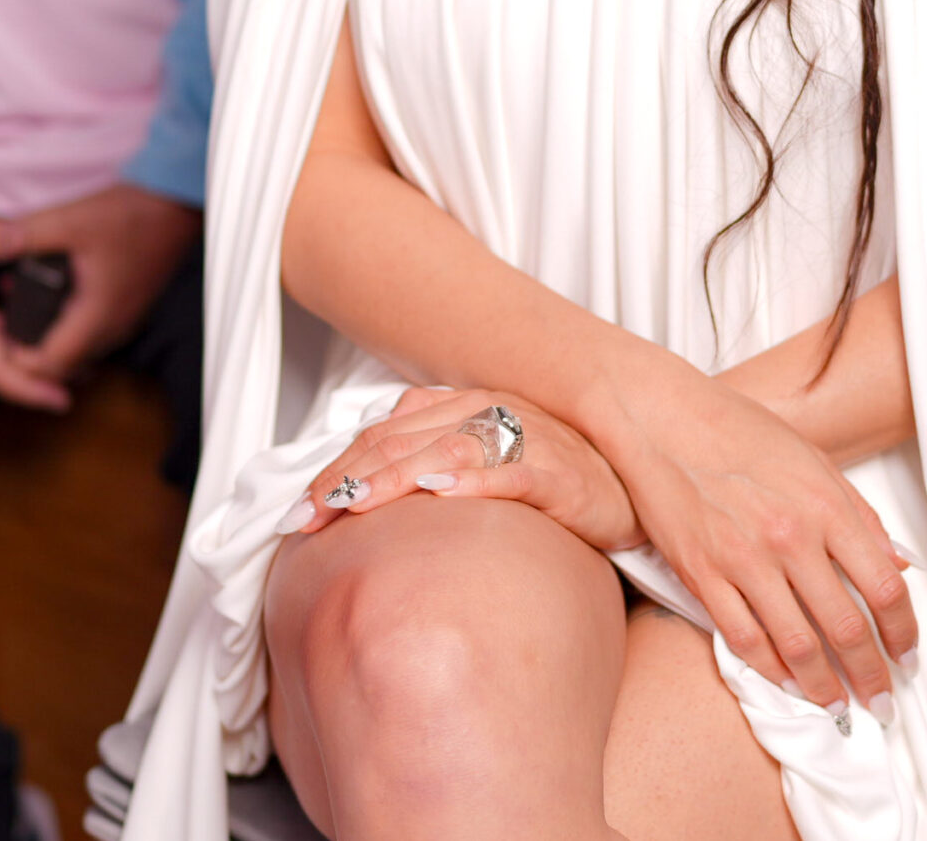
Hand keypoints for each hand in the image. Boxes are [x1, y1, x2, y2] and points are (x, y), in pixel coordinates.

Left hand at [6, 183, 199, 387]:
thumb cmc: (134, 211)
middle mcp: (115, 324)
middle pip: (67, 367)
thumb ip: (24, 235)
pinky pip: (95, 336)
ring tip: (20, 319)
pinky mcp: (132, 305)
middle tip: (1, 334)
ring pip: (82, 353)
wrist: (178, 201)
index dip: (18, 363)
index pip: (52, 365)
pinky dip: (69, 330)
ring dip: (51, 345)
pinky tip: (52, 304)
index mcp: (98, 313)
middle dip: (31, 358)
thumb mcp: (70, 220)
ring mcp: (127, 317)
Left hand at [282, 386, 641, 555]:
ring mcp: (526, 439)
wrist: (632, 490)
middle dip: (346, 480)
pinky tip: (440, 495)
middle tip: (303, 520)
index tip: (295, 513)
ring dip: (393, 479)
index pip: (384, 434)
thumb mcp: (484, 460)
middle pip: (402, 441)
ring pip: (445, 452)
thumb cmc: (552, 479)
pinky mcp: (560, 473)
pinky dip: (474, 482)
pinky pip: (512, 473)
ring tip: (353, 507)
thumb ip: (431, 455)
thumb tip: (367, 477)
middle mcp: (490, 413)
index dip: (336, 470)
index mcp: (465, 407)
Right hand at [597, 360, 917, 717]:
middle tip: (882, 700)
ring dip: (824, 687)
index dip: (903, 632)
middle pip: (845, 627)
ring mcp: (743, 561)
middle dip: (870, 675)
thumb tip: (900, 564)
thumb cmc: (742, 432)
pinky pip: (744, 640)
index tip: (908, 656)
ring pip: (796, 646)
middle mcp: (790, 537)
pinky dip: (771, 672)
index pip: (884, 586)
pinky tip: (789, 685)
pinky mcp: (702, 576)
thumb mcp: (817, 461)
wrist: (664, 420)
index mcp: (827, 505)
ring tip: (839, 706)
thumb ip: (861, 516)